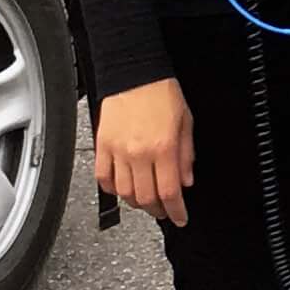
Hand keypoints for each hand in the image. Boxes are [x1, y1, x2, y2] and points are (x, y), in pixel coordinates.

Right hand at [95, 79, 194, 226]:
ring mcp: (118, 151)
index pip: (170, 192)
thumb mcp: (186, 122)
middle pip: (146, 198)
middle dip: (158, 210)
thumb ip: (186, 154)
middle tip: (164, 211)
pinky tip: (122, 188)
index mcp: (164, 147)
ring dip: (136, 203)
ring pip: (124, 193)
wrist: (134, 72)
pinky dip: (113, 189)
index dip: (176, 211)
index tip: (180, 217)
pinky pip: (104, 178)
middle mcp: (140, 152)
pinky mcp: (102, 146)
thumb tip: (186, 180)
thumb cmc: (161, 92)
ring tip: (145, 201)